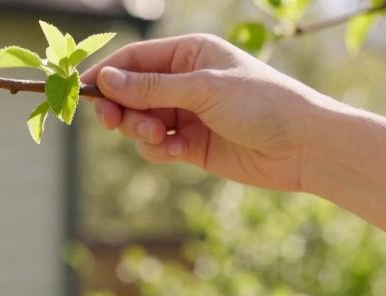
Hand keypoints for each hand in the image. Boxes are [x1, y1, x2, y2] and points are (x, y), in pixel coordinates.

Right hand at [81, 34, 333, 191]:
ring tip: (158, 139)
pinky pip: (156, 146)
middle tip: (112, 122)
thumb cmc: (261, 103)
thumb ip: (151, 87)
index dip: (107, 74)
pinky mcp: (191, 145)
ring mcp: (187, 114)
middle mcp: (186, 81)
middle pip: (131, 92)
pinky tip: (175, 153)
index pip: (136, 59)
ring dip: (140, 132)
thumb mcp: (202, 89)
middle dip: (121, 108)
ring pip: (140, 122)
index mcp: (191, 53)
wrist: (302, 146)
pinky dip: (157, 150)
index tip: (83, 92)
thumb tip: (105, 79)